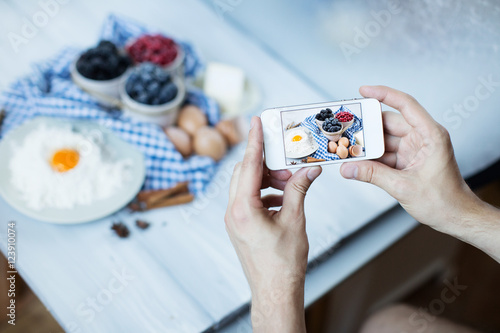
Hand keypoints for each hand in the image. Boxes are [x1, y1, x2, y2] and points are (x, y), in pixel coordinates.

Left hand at [225, 116, 321, 331]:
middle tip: (287, 163)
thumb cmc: (282, 263)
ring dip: (267, 179)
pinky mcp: (239, 225)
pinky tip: (283, 198)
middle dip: (266, 164)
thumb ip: (299, 190)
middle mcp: (233, 212)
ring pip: (246, 185)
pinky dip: (265, 193)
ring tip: (289, 184)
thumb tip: (309, 169)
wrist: (274, 291)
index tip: (255, 122)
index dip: (253, 141)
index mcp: (243, 209)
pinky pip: (248, 199)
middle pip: (243, 173)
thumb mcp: (294, 220)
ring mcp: (234, 220)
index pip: (248, 165)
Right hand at [340, 86, 492, 241]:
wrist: (455, 217)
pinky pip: (385, 154)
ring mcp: (414, 149)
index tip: (364, 91)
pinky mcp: (407, 160)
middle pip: (389, 123)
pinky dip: (372, 158)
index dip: (384, 94)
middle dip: (367, 127)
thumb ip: (373, 175)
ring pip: (384, 140)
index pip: (406, 105)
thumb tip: (349, 167)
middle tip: (346, 127)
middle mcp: (423, 138)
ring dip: (367, 145)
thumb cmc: (446, 200)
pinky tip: (357, 161)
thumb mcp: (404, 187)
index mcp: (430, 135)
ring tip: (347, 147)